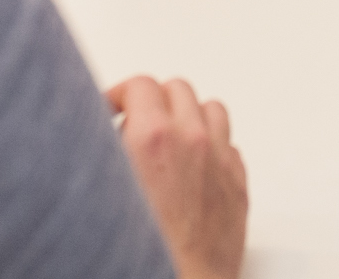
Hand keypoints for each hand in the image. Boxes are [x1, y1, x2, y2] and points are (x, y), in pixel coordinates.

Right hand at [105, 76, 247, 278]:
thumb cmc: (140, 254)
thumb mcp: (100, 188)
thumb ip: (102, 152)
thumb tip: (100, 136)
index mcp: (152, 138)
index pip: (140, 85)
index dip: (120, 95)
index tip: (111, 111)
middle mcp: (191, 141)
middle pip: (177, 90)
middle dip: (154, 102)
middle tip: (135, 124)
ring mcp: (219, 161)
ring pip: (211, 111)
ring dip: (189, 117)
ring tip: (170, 138)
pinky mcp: (238, 186)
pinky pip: (229, 146)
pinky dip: (213, 147)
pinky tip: (195, 167)